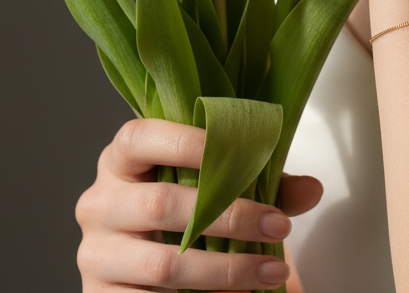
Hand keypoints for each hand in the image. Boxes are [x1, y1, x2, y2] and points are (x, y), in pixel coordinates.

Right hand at [76, 118, 321, 290]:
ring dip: (226, 270)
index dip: (189, 142)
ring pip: (164, 264)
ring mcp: (96, 254)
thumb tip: (312, 190)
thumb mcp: (219, 184)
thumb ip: (263, 179)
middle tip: (279, 225)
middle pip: (160, 204)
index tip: (244, 151)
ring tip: (272, 270)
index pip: (141, 137)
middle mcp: (99, 202)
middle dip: (230, 216)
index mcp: (121, 158)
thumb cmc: (187, 208)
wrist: (146, 267)